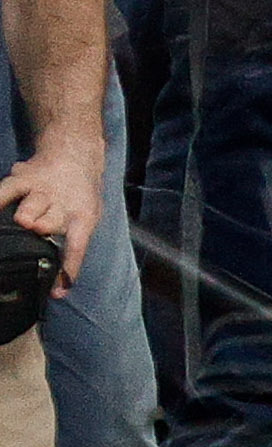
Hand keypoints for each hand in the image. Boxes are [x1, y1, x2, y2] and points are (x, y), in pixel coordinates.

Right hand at [0, 145, 106, 289]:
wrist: (74, 155)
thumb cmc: (79, 196)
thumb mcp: (87, 217)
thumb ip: (71, 244)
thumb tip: (58, 285)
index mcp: (82, 219)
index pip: (77, 247)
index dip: (68, 270)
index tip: (57, 291)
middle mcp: (61, 205)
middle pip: (52, 221)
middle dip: (45, 227)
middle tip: (40, 230)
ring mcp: (41, 191)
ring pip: (32, 205)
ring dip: (27, 213)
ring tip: (24, 220)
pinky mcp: (22, 178)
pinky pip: (5, 190)